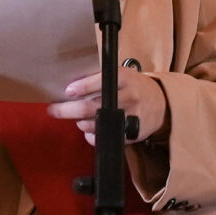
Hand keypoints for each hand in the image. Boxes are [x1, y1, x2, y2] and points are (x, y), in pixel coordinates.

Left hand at [48, 63, 168, 146]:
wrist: (161, 104)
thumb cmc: (134, 87)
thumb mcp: (122, 75)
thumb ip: (100, 79)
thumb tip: (69, 89)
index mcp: (125, 78)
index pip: (101, 81)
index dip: (83, 87)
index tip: (68, 91)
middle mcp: (129, 97)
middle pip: (92, 107)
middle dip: (69, 110)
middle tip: (54, 110)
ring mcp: (131, 117)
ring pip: (96, 124)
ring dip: (81, 123)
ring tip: (79, 119)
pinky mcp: (132, 134)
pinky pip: (105, 138)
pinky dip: (93, 137)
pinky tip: (90, 132)